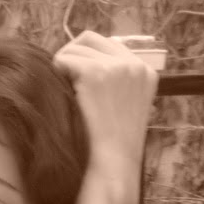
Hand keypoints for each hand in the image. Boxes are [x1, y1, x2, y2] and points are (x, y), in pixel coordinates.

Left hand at [53, 31, 157, 203]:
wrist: (114, 165)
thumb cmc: (113, 146)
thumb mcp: (124, 108)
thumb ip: (114, 83)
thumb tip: (82, 63)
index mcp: (146, 72)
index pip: (109, 44)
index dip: (85, 57)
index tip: (75, 77)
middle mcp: (135, 64)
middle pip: (90, 38)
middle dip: (71, 55)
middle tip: (62, 79)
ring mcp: (118, 67)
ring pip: (74, 48)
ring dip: (63, 66)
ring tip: (64, 92)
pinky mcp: (97, 73)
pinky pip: (64, 59)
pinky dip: (57, 74)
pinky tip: (63, 95)